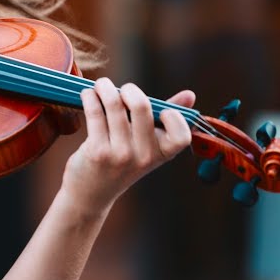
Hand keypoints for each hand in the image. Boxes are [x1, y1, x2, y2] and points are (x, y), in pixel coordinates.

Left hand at [63, 78, 194, 209]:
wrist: (92, 193)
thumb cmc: (123, 162)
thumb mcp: (149, 146)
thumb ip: (169, 120)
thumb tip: (190, 94)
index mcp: (163, 154)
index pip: (181, 134)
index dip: (174, 117)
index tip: (161, 109)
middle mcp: (144, 156)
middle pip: (141, 106)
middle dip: (129, 89)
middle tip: (122, 89)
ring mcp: (120, 154)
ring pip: (114, 104)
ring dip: (104, 87)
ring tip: (101, 85)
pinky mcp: (97, 151)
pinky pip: (95, 112)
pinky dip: (90, 97)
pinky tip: (88, 95)